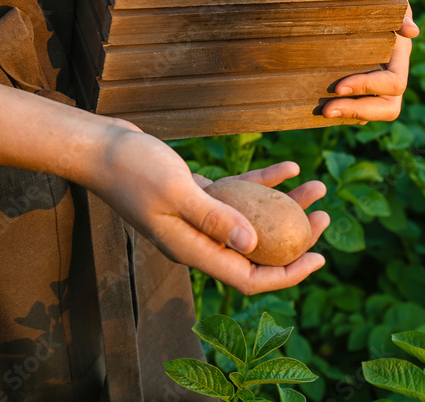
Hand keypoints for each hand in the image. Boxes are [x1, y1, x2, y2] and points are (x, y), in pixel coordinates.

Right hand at [0, 81, 327, 293]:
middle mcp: (198, 240)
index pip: (248, 277)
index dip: (288, 274)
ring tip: (317, 186)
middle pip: (257, 251)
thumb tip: (253, 245)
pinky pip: (239, 195)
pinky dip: (263, 184)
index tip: (320, 259)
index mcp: (193, 249)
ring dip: (285, 207)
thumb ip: (215, 218)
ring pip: (252, 220)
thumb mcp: (178, 191)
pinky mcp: (197, 196)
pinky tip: (289, 169)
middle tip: (324, 217)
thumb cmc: (133, 168)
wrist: (100, 147)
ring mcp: (198, 218)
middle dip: (295, 239)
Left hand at [323, 1, 419, 122]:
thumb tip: (412, 31)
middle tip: (326, 110)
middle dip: (358, 111)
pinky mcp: (358, 91)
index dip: (369, 87)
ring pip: (371, 114)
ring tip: (322, 112)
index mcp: (400, 57)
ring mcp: (375, 88)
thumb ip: (400, 12)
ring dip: (347, 116)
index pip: (394, 83)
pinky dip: (340, 112)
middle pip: (388, 108)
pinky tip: (315, 109)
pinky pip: (355, 111)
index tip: (338, 87)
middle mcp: (391, 77)